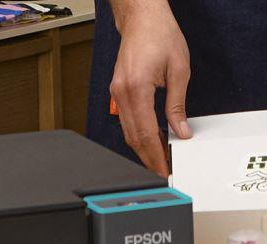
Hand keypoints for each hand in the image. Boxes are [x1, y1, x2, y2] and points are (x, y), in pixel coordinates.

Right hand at [109, 0, 192, 176]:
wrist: (141, 20)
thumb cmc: (159, 36)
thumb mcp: (179, 70)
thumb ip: (177, 105)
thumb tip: (180, 130)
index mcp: (136, 88)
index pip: (145, 133)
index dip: (155, 154)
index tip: (162, 168)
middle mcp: (122, 94)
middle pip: (133, 137)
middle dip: (148, 156)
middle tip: (161, 169)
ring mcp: (116, 94)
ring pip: (127, 131)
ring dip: (142, 147)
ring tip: (158, 157)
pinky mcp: (117, 92)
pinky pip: (126, 120)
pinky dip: (137, 133)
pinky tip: (150, 138)